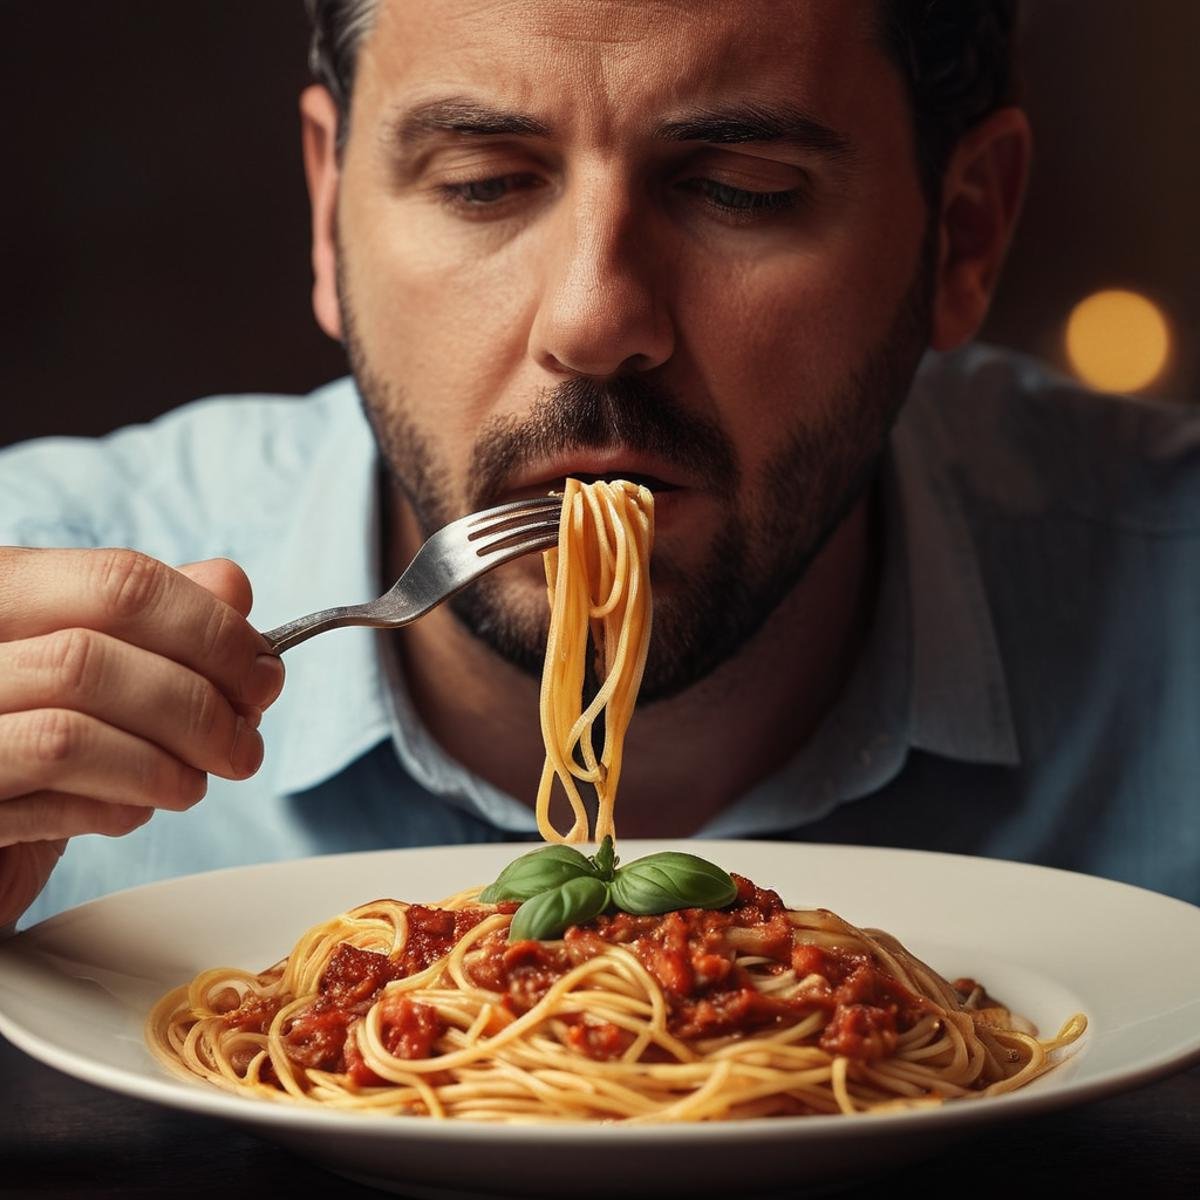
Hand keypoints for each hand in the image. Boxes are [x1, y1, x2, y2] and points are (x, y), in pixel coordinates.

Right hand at [0, 549, 284, 926]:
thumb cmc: (32, 730)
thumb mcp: (95, 662)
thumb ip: (154, 619)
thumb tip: (231, 585)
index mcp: (3, 589)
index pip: (121, 584)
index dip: (212, 629)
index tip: (261, 671)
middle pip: (90, 660)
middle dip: (197, 704)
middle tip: (245, 739)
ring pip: (67, 736)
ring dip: (162, 765)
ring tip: (196, 781)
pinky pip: (44, 804)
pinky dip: (115, 809)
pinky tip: (136, 809)